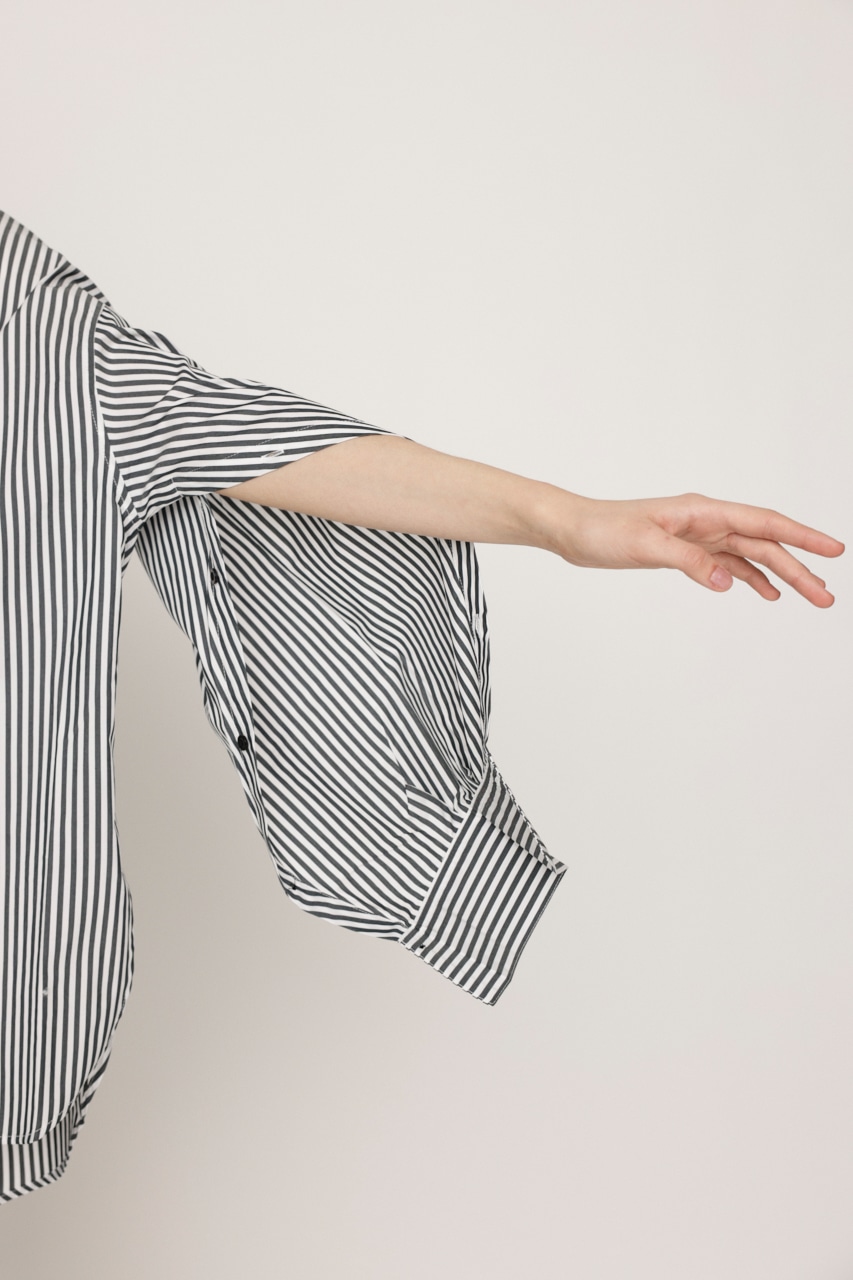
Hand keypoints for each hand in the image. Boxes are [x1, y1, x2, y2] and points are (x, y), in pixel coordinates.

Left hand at [546, 491, 844, 605]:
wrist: (574, 530)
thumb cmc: (603, 530)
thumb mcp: (645, 545)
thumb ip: (689, 561)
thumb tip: (729, 581)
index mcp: (703, 511)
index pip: (764, 522)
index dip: (801, 536)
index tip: (833, 550)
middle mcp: (706, 521)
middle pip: (765, 543)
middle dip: (799, 567)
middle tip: (826, 597)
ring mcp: (697, 536)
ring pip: (751, 556)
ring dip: (780, 576)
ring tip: (809, 597)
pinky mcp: (684, 551)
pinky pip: (728, 564)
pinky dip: (750, 578)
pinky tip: (766, 594)